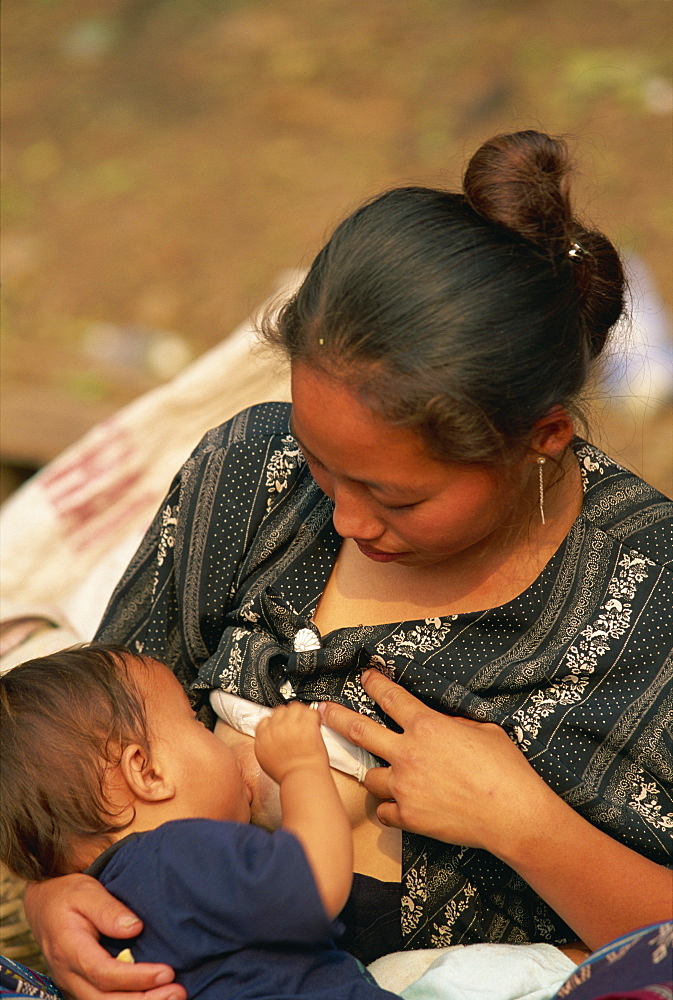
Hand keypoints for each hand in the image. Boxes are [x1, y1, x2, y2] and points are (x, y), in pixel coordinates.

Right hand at [24, 875, 185, 999]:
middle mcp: (69, 974)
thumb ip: (108, 910)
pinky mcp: (81, 986)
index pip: (104, 973)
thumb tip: (135, 928)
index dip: (136, 977)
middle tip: (178, 992)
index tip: (167, 972)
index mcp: (69, 949)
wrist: (44, 905)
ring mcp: (73, 984)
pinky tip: (154, 996)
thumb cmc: (68, 894)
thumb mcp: (86, 892)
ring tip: (173, 997)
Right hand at [254, 702, 328, 784]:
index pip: (266, 719)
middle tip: (296, 723)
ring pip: (295, 707)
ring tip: (306, 722)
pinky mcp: (306, 724)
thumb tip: (271, 738)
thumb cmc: (288, 775)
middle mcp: (275, 728)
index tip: (283, 725)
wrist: (302, 779)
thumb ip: (266, 744)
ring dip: (301, 713)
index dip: (276, 721)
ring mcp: (290, 724)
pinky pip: (310, 711)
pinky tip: (315, 723)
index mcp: (263, 737)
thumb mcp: (266, 761)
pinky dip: (314, 716)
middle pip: (280, 710)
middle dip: (288, 716)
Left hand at [319, 668, 554, 858]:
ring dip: (374, 774)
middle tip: (322, 711)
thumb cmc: (506, 770)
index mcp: (428, 726)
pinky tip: (397, 805)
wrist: (513, 815)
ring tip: (380, 774)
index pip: (391, 697)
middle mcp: (408, 753)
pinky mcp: (408, 817)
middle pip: (359, 731)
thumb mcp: (483, 730)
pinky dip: (388, 808)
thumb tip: (442, 724)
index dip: (375, 683)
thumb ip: (454, 725)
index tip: (365, 676)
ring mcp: (405, 786)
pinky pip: (383, 811)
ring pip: (368, 777)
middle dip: (336, 717)